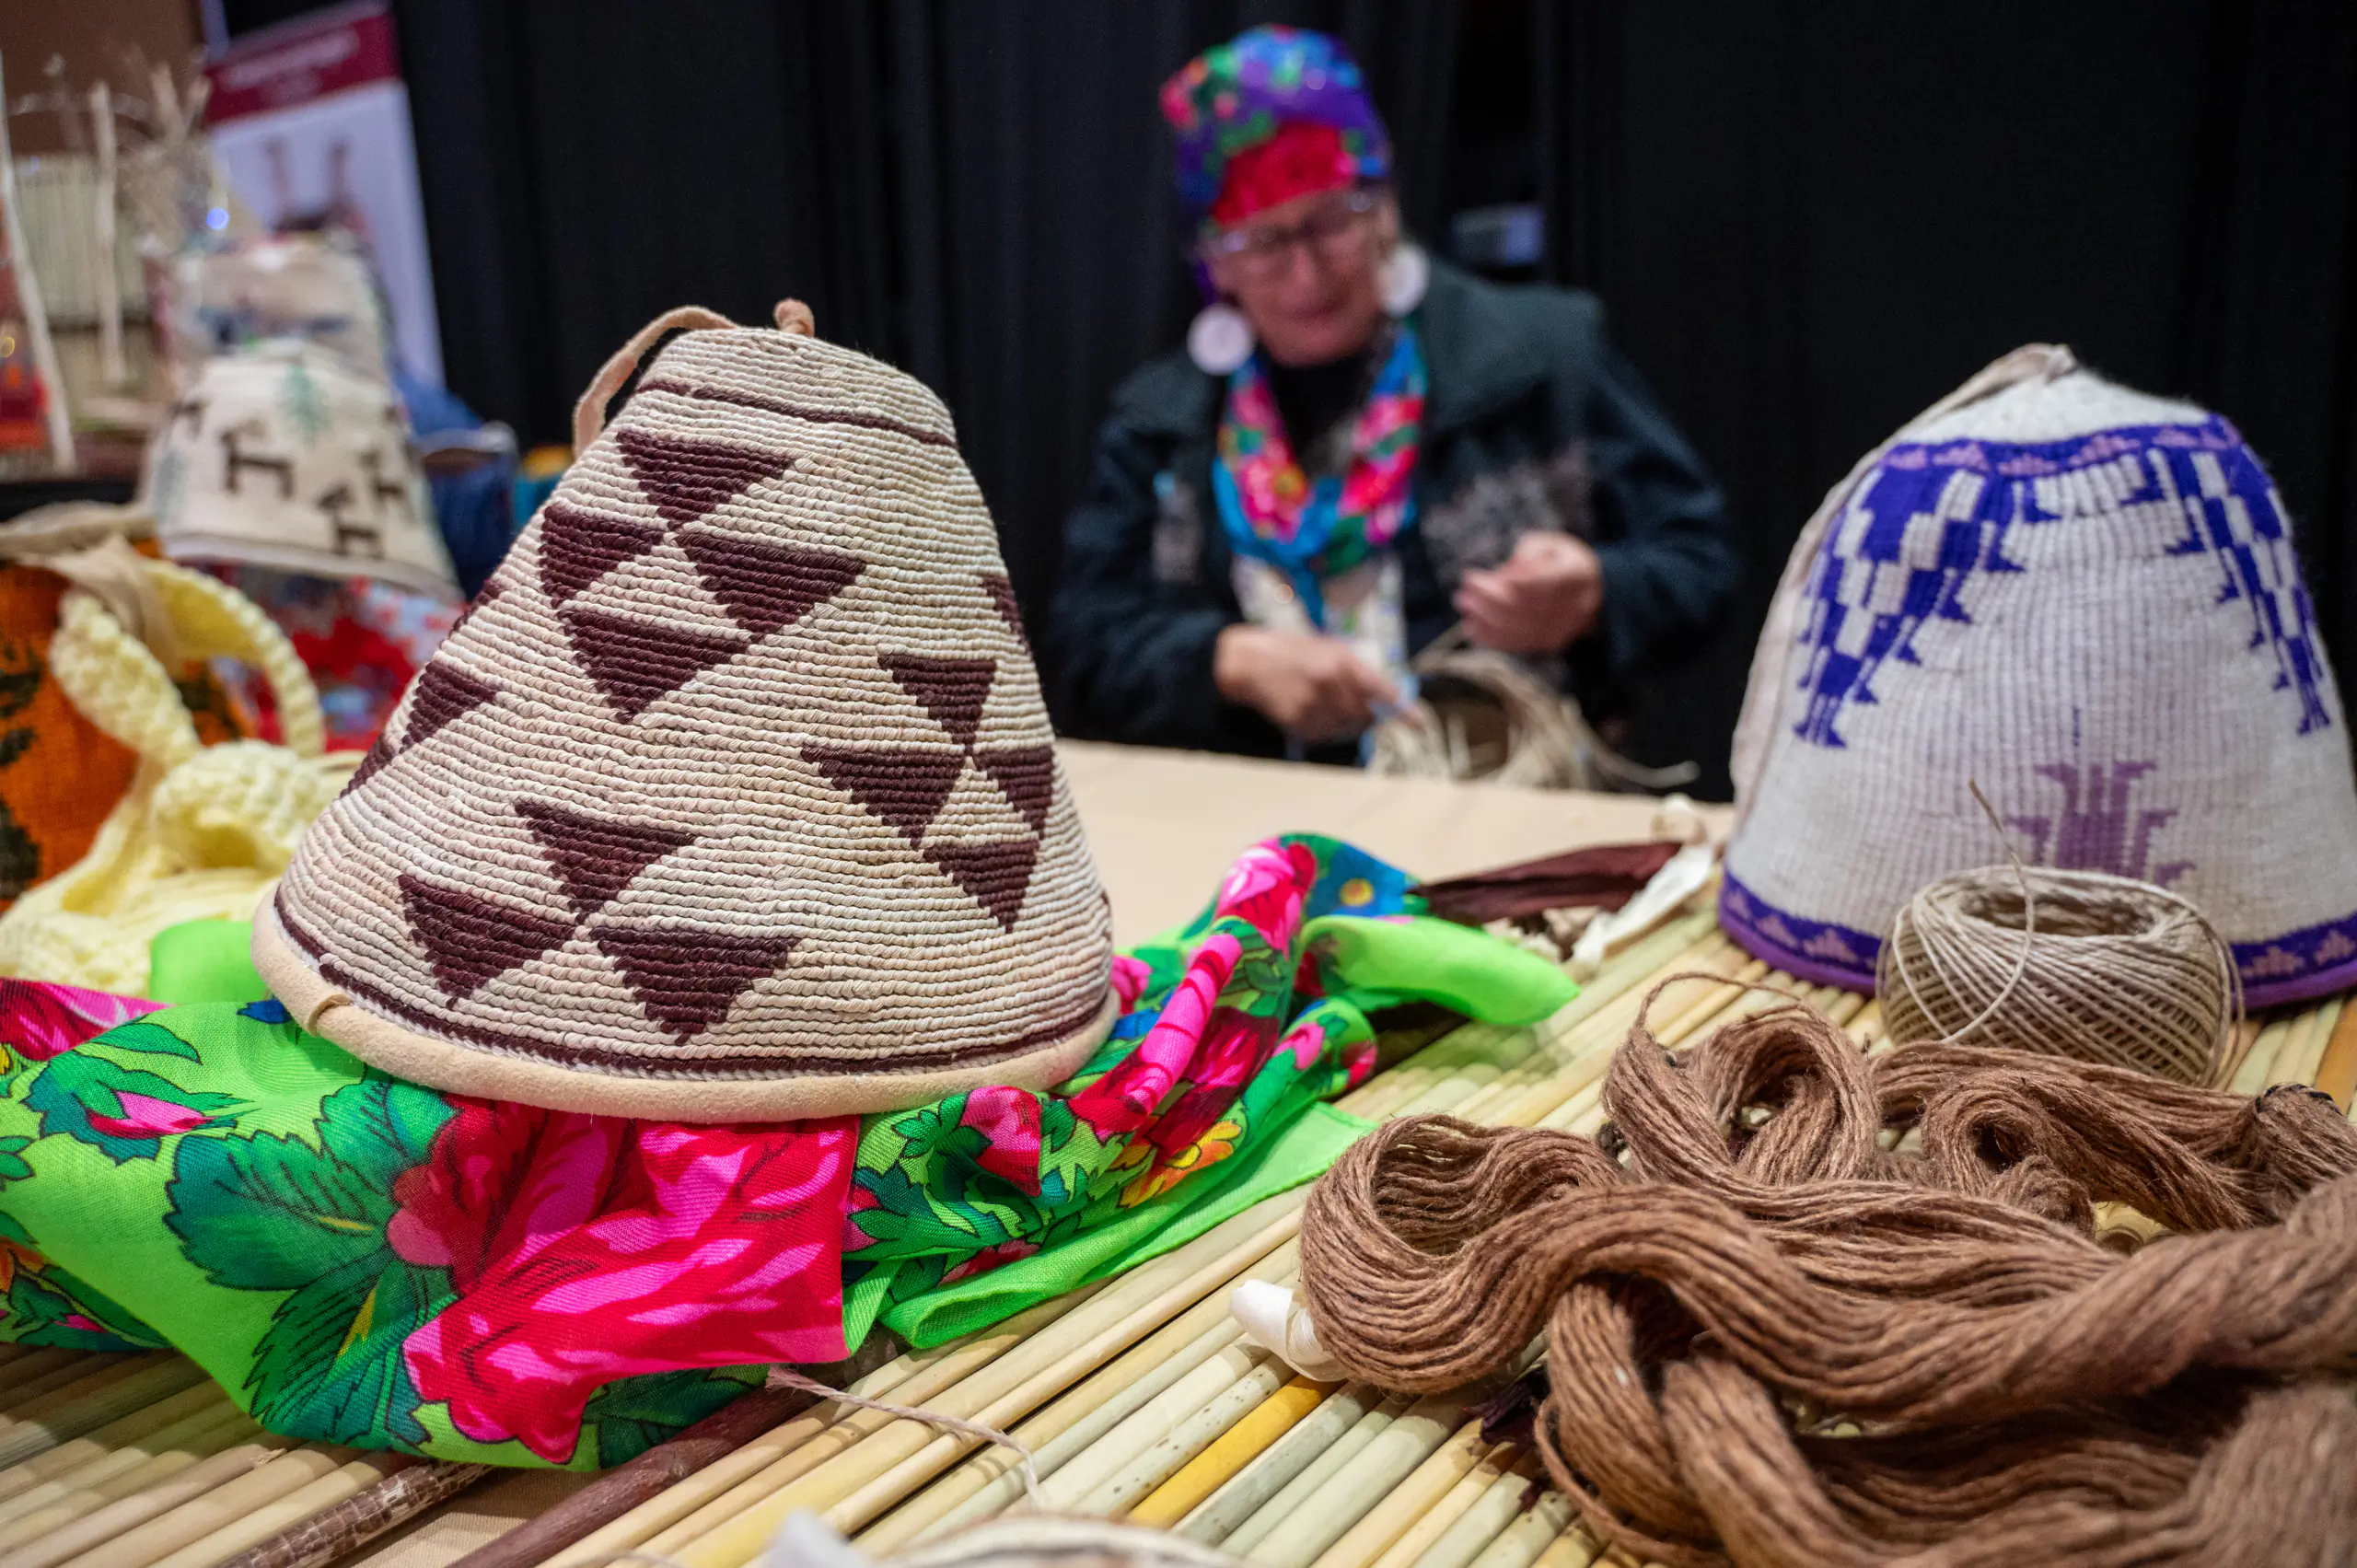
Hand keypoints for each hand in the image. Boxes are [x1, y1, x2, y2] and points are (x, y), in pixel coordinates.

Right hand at [1213, 625, 1397, 741]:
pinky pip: (1325, 735)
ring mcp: (1313, 706)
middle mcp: (1330, 684)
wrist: (1248, 662)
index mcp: (1340, 661)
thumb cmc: (1291, 651)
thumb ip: (1356, 671)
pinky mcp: (1297, 723)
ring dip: (1350, 725)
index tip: (1420, 725)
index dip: (1403, 710)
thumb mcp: (1328, 648)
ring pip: (1347, 728)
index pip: (1382, 690)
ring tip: (1335, 710)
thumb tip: (1384, 695)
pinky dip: (1329, 731)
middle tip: (1367, 713)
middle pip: (1366, 714)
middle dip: (1370, 716)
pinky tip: (1318, 716)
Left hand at [1454, 532, 1604, 654]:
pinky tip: (1471, 628)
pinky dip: (1492, 637)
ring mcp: (1564, 627)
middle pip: (1527, 605)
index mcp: (1577, 572)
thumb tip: (1506, 576)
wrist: (1591, 590)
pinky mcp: (1551, 642)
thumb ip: (1527, 554)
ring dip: (1485, 618)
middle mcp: (1575, 604)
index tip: (1478, 575)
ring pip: (1520, 627)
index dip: (1510, 580)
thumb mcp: (1548, 544)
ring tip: (1463, 603)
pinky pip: (1519, 643)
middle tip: (1463, 590)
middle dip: (1488, 599)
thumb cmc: (1560, 560)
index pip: (1544, 579)